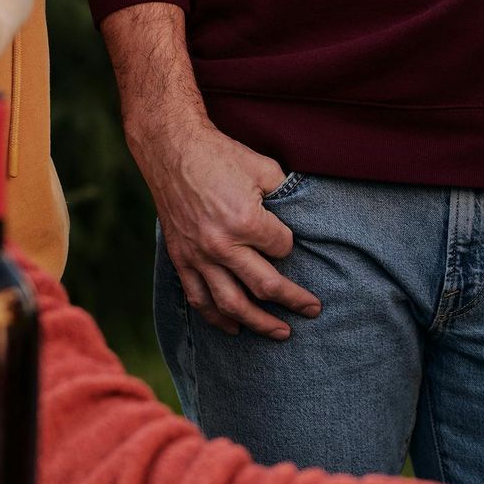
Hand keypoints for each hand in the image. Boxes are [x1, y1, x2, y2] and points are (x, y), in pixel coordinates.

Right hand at [136, 112, 321, 339]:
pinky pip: (199, 298)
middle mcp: (222, 246)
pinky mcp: (181, 259)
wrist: (171, 150)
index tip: (286, 239)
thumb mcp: (264, 168)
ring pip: (232, 304)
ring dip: (259, 323)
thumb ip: (286, 196)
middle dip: (293, 301)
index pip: (282, 248)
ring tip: (281, 333)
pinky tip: (233, 329)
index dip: (289, 245)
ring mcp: (198, 256)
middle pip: (265, 287)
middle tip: (312, 310)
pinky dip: (216, 318)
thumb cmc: (220, 156)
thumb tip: (302, 216)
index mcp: (246, 222)